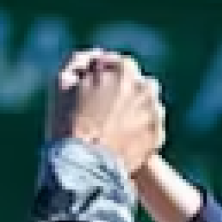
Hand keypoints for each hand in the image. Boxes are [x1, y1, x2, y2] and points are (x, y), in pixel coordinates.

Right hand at [49, 50, 167, 176]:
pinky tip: (120, 139)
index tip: (87, 95)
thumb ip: (80, 62)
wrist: (85, 165)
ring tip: (109, 127)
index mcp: (123, 68)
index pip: (112, 65)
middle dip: (118, 92)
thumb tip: (98, 56)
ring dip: (130, 110)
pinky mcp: (158, 134)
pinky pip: (148, 126)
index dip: (97, 78)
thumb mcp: (63, 82)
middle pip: (130, 83)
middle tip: (99, 113)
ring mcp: (155, 110)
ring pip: (141, 104)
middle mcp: (145, 86)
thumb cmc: (68, 122)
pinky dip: (138, 130)